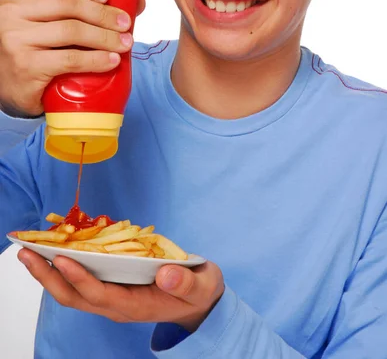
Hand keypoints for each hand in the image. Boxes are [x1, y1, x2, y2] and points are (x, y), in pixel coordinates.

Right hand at [0, 0, 144, 116]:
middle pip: (68, 4)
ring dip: (105, 37)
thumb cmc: (31, 49)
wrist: (6, 87)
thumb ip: (79, 7)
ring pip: (72, 31)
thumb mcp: (44, 20)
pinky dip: (96, 59)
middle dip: (103, 14)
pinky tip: (111, 60)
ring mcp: (16, 39)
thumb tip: (136, 1)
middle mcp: (12, 12)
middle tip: (125, 24)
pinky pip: (69, 59)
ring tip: (124, 44)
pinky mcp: (26, 66)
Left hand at [18, 248, 223, 331]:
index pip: (101, 295)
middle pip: (74, 297)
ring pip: (72, 292)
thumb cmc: (199, 292)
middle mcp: (118, 305)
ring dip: (49, 273)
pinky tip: (55, 250)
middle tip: (27, 252)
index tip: (63, 258)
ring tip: (29, 251)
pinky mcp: (111, 288)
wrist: (199, 304)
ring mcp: (112, 299)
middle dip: (48, 276)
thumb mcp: (201, 287)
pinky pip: (81, 282)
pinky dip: (63, 268)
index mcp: (137, 306)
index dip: (80, 278)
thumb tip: (166, 275)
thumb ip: (186, 283)